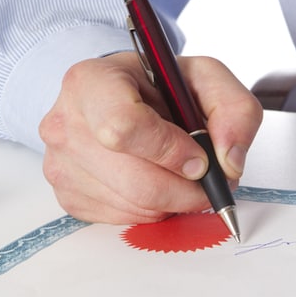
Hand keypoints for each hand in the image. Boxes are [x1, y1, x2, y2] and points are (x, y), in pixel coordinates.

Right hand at [38, 52, 262, 223]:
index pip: (124, 128)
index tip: (199, 157)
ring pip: (133, 205)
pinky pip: (122, 219)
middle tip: (208, 182)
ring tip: (182, 177)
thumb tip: (231, 163)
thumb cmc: (157, 86)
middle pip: (136, 181)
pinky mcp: (67, 195)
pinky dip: (152, 210)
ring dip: (173, 202)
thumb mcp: (206, 78)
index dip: (171, 151)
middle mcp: (65, 122)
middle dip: (185, 190)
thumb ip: (234, 110)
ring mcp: (61, 163)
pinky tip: (156, 183)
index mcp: (91, 81)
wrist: (119, 96)